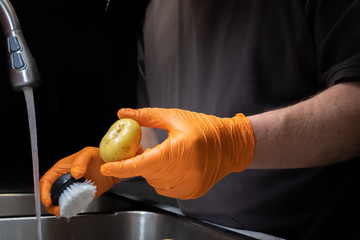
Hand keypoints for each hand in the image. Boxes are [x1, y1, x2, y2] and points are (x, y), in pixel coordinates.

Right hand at [40, 147, 119, 215]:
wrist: (111, 165)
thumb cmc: (98, 156)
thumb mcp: (89, 153)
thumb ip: (81, 161)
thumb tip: (75, 173)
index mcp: (62, 169)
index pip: (46, 180)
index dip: (44, 191)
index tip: (48, 200)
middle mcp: (65, 180)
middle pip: (50, 194)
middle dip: (50, 204)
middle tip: (58, 209)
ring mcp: (73, 189)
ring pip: (60, 201)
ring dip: (60, 207)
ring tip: (65, 210)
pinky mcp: (81, 195)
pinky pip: (73, 204)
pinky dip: (71, 208)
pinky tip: (74, 208)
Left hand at [101, 108, 254, 198]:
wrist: (230, 145)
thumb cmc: (204, 129)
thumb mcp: (175, 117)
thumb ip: (147, 116)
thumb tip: (124, 113)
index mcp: (177, 152)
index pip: (142, 164)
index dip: (122, 166)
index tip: (107, 165)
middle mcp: (183, 173)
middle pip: (147, 173)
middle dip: (139, 162)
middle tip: (141, 148)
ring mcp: (188, 186)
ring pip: (155, 182)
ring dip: (152, 170)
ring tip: (163, 154)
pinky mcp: (191, 192)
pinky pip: (166, 188)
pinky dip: (162, 178)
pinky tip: (171, 166)